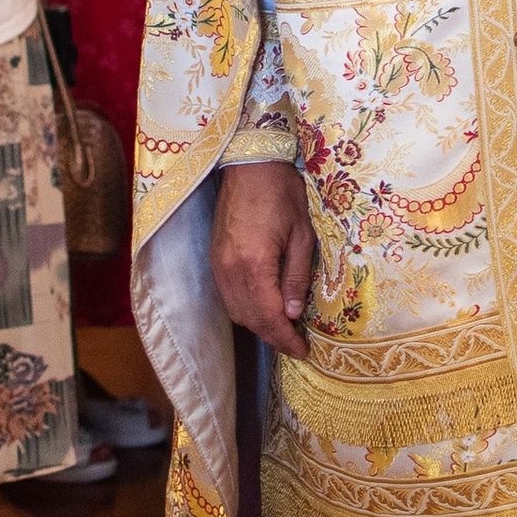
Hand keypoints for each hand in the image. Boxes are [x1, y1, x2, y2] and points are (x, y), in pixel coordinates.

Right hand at [212, 160, 314, 356]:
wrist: (250, 164)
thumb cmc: (282, 195)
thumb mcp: (302, 236)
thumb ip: (296, 278)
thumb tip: (292, 314)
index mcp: (255, 266)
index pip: (269, 317)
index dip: (285, 340)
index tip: (302, 352)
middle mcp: (230, 270)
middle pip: (250, 320)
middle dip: (273, 337)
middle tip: (295, 343)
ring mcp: (218, 265)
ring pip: (236, 311)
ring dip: (258, 325)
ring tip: (282, 328)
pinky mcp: (214, 258)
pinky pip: (227, 296)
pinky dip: (245, 308)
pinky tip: (262, 307)